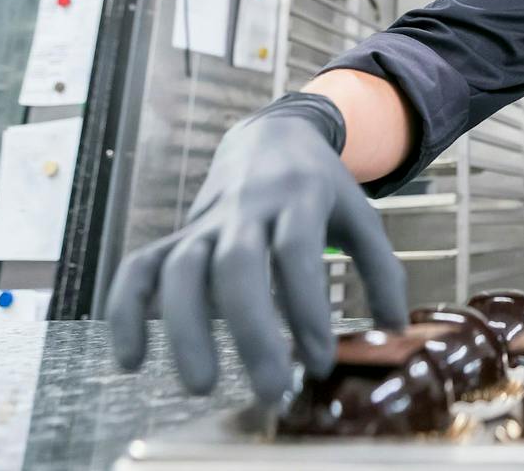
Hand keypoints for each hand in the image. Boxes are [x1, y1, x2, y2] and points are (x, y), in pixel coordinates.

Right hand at [107, 93, 407, 403]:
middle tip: (270, 389)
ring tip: (200, 386)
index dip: (306, 308)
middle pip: (236, 265)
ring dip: (185, 327)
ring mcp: (205, 220)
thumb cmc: (320, 188)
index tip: (320, 363)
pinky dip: (126, 309)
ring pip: (180, 267)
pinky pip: (139, 266)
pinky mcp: (177, 233)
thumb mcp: (360, 215)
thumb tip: (396, 328)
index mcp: (298, 198)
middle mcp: (246, 207)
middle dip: (250, 329)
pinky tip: (129, 360)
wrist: (272, 133)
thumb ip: (381, 269)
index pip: (297, 253)